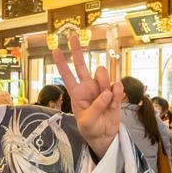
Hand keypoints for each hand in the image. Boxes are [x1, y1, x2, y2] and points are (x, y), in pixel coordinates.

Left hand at [52, 34, 122, 158]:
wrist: (104, 135)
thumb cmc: (90, 128)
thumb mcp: (87, 122)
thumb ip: (95, 107)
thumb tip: (107, 93)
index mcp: (77, 93)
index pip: (67, 76)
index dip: (62, 63)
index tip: (55, 50)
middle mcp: (88, 87)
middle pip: (82, 64)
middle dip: (77, 50)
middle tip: (73, 36)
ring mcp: (101, 88)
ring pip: (101, 73)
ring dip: (103, 83)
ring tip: (105, 98)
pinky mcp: (113, 92)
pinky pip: (116, 86)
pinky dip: (116, 92)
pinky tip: (114, 97)